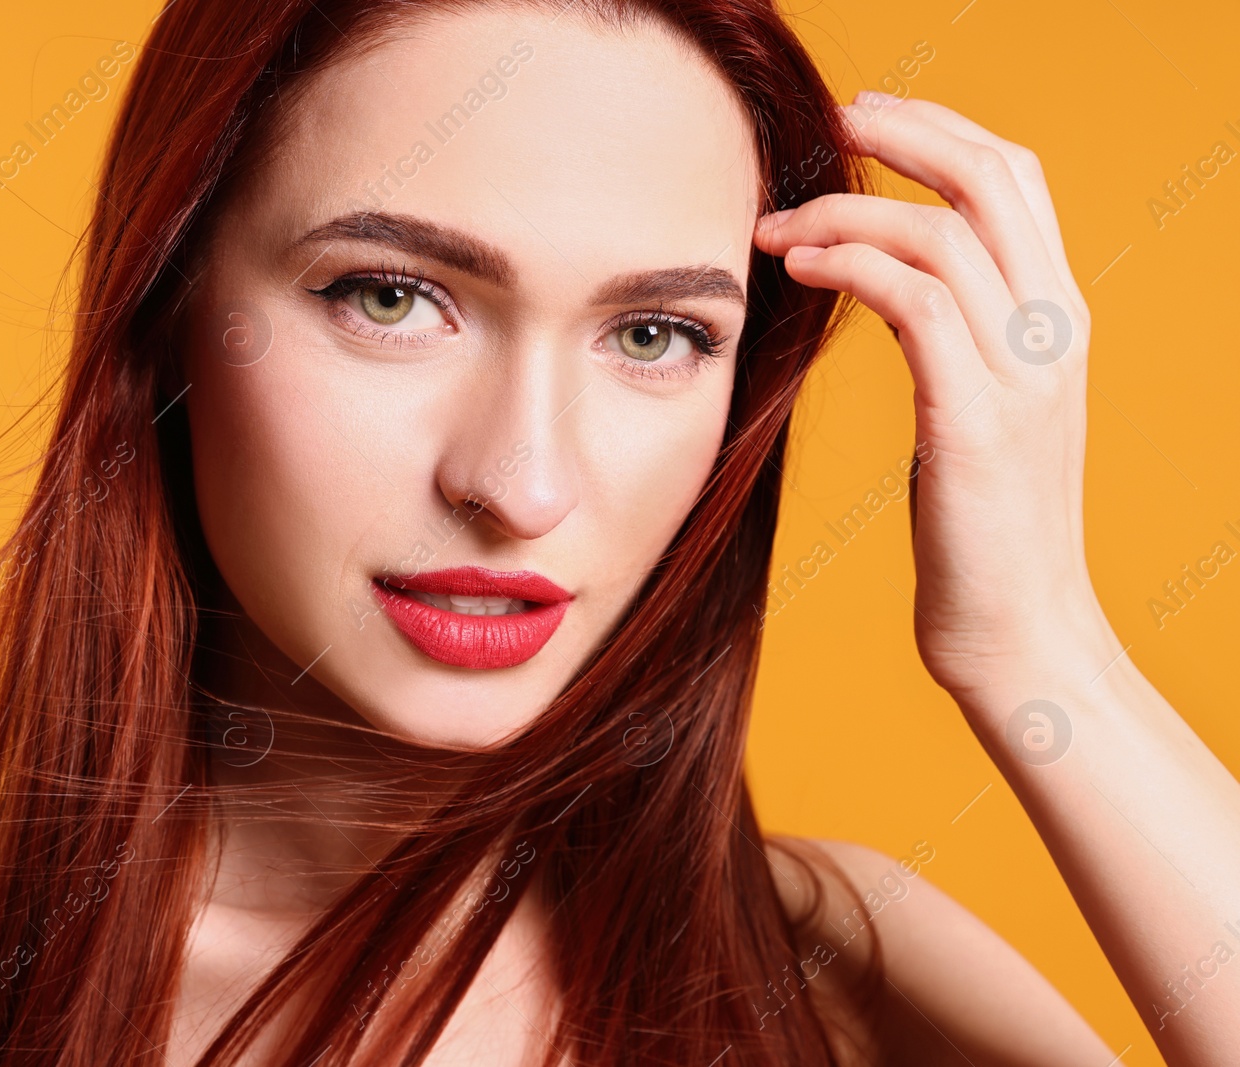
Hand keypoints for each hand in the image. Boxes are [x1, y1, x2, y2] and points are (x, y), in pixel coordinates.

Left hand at [753, 93, 1113, 702]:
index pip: (1017, 182)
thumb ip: (954, 341)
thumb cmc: (981, 532)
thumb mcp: (977, 414)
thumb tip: (884, 285)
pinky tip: (802, 268)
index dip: (944, 134)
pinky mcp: (977, 426)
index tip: (869, 119)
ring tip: (778, 225)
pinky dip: (854, 269)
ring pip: (944, 236)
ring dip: (848, 212)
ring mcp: (1023, 378)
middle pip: (994, 180)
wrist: (1019, 634)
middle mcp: (1055, 335)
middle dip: (908, 133)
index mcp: (1058, 324)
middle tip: (833, 121)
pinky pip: (918, 307)